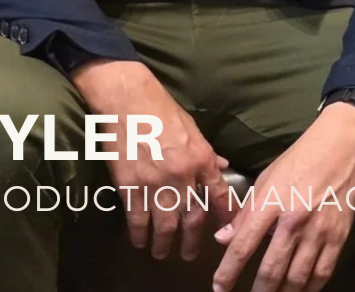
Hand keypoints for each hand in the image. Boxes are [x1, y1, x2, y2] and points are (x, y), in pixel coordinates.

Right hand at [71, 59, 230, 259]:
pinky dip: (139, 234)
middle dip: (193, 241)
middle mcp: (182, 176)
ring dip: (164, 244)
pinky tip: (140, 241)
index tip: (226, 229)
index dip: (225, 215)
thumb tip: (223, 166)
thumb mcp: (192, 128)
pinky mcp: (130, 186)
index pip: (220, 195)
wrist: (128, 100)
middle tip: (190, 253)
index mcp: (201, 158)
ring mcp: (155, 184)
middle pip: (193, 219)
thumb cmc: (162, 109)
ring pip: (165, 226)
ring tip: (163, 252)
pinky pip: (137, 219)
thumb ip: (207, 152)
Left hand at [213, 102, 354, 291]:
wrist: (342, 147)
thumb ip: (246, 212)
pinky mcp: (339, 237)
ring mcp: (319, 231)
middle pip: (272, 269)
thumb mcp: (266, 179)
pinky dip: (309, 289)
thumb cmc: (299, 159)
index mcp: (271, 201)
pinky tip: (299, 291)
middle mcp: (294, 220)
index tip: (219, 288)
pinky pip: (322, 273)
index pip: (244, 243)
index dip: (228, 270)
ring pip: (297, 278)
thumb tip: (224, 239)